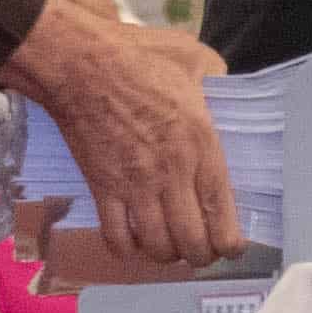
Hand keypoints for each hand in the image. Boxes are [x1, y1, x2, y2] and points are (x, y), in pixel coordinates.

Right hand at [1, 0, 235, 267]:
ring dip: (166, 255)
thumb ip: (219, 79)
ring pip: (157, 247)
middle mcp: (171, 174)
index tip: (232, 247)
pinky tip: (133, 241)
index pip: (222, 213)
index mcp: (200, 144)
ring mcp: (134, 185)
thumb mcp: (196, 58)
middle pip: (192, 242)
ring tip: (170, 246)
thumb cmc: (138, 56)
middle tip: (201, 250)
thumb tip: (227, 90)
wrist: (79, 63)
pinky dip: (127, 250)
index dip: (230, 243)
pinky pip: (116, 238)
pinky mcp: (101, 188)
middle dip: (201, 255)